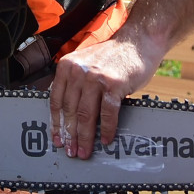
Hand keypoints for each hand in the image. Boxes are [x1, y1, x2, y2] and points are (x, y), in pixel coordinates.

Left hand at [48, 38, 152, 159]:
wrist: (138, 42)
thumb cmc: (112, 57)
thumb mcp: (84, 64)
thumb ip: (73, 83)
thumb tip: (66, 116)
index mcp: (67, 66)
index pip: (56, 100)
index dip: (56, 123)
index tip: (57, 139)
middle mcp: (78, 71)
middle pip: (70, 110)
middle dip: (70, 135)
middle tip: (72, 150)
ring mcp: (96, 77)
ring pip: (86, 114)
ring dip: (85, 137)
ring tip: (85, 151)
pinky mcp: (114, 84)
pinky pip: (108, 112)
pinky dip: (107, 129)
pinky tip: (107, 139)